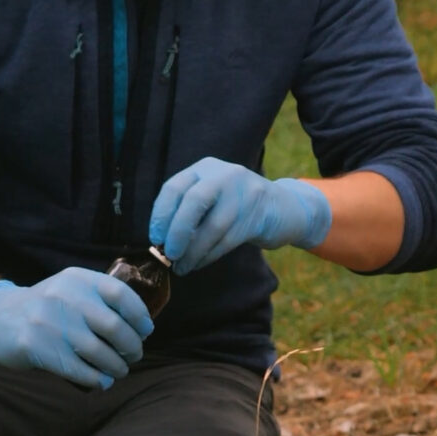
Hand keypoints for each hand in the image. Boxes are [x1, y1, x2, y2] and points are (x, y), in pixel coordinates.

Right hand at [0, 268, 153, 388]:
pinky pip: (79, 369)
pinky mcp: (37, 347)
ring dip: (117, 366)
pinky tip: (102, 381)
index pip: (120, 294)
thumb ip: (99, 300)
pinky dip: (98, 379)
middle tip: (134, 355)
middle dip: (131, 346)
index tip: (145, 331)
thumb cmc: (45, 309)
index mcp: (77, 279)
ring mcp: (50, 322)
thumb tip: (140, 326)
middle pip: (114, 326)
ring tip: (120, 371)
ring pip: (99, 352)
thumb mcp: (69, 290)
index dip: (139, 315)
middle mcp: (64, 297)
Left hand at [147, 157, 332, 272]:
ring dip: (193, 252)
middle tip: (168, 255)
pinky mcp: (258, 215)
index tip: (155, 238)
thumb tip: (160, 241)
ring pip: (212, 226)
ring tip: (181, 267)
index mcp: (205, 168)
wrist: (281, 207)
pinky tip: (197, 264)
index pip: (174, 187)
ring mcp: (244, 193)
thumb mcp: (210, 195)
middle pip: (193, 202)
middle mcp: (224, 175)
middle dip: (177, 232)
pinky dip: (208, 256)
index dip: (161, 214)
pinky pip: (227, 240)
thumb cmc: (234, 207)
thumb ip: (187, 210)